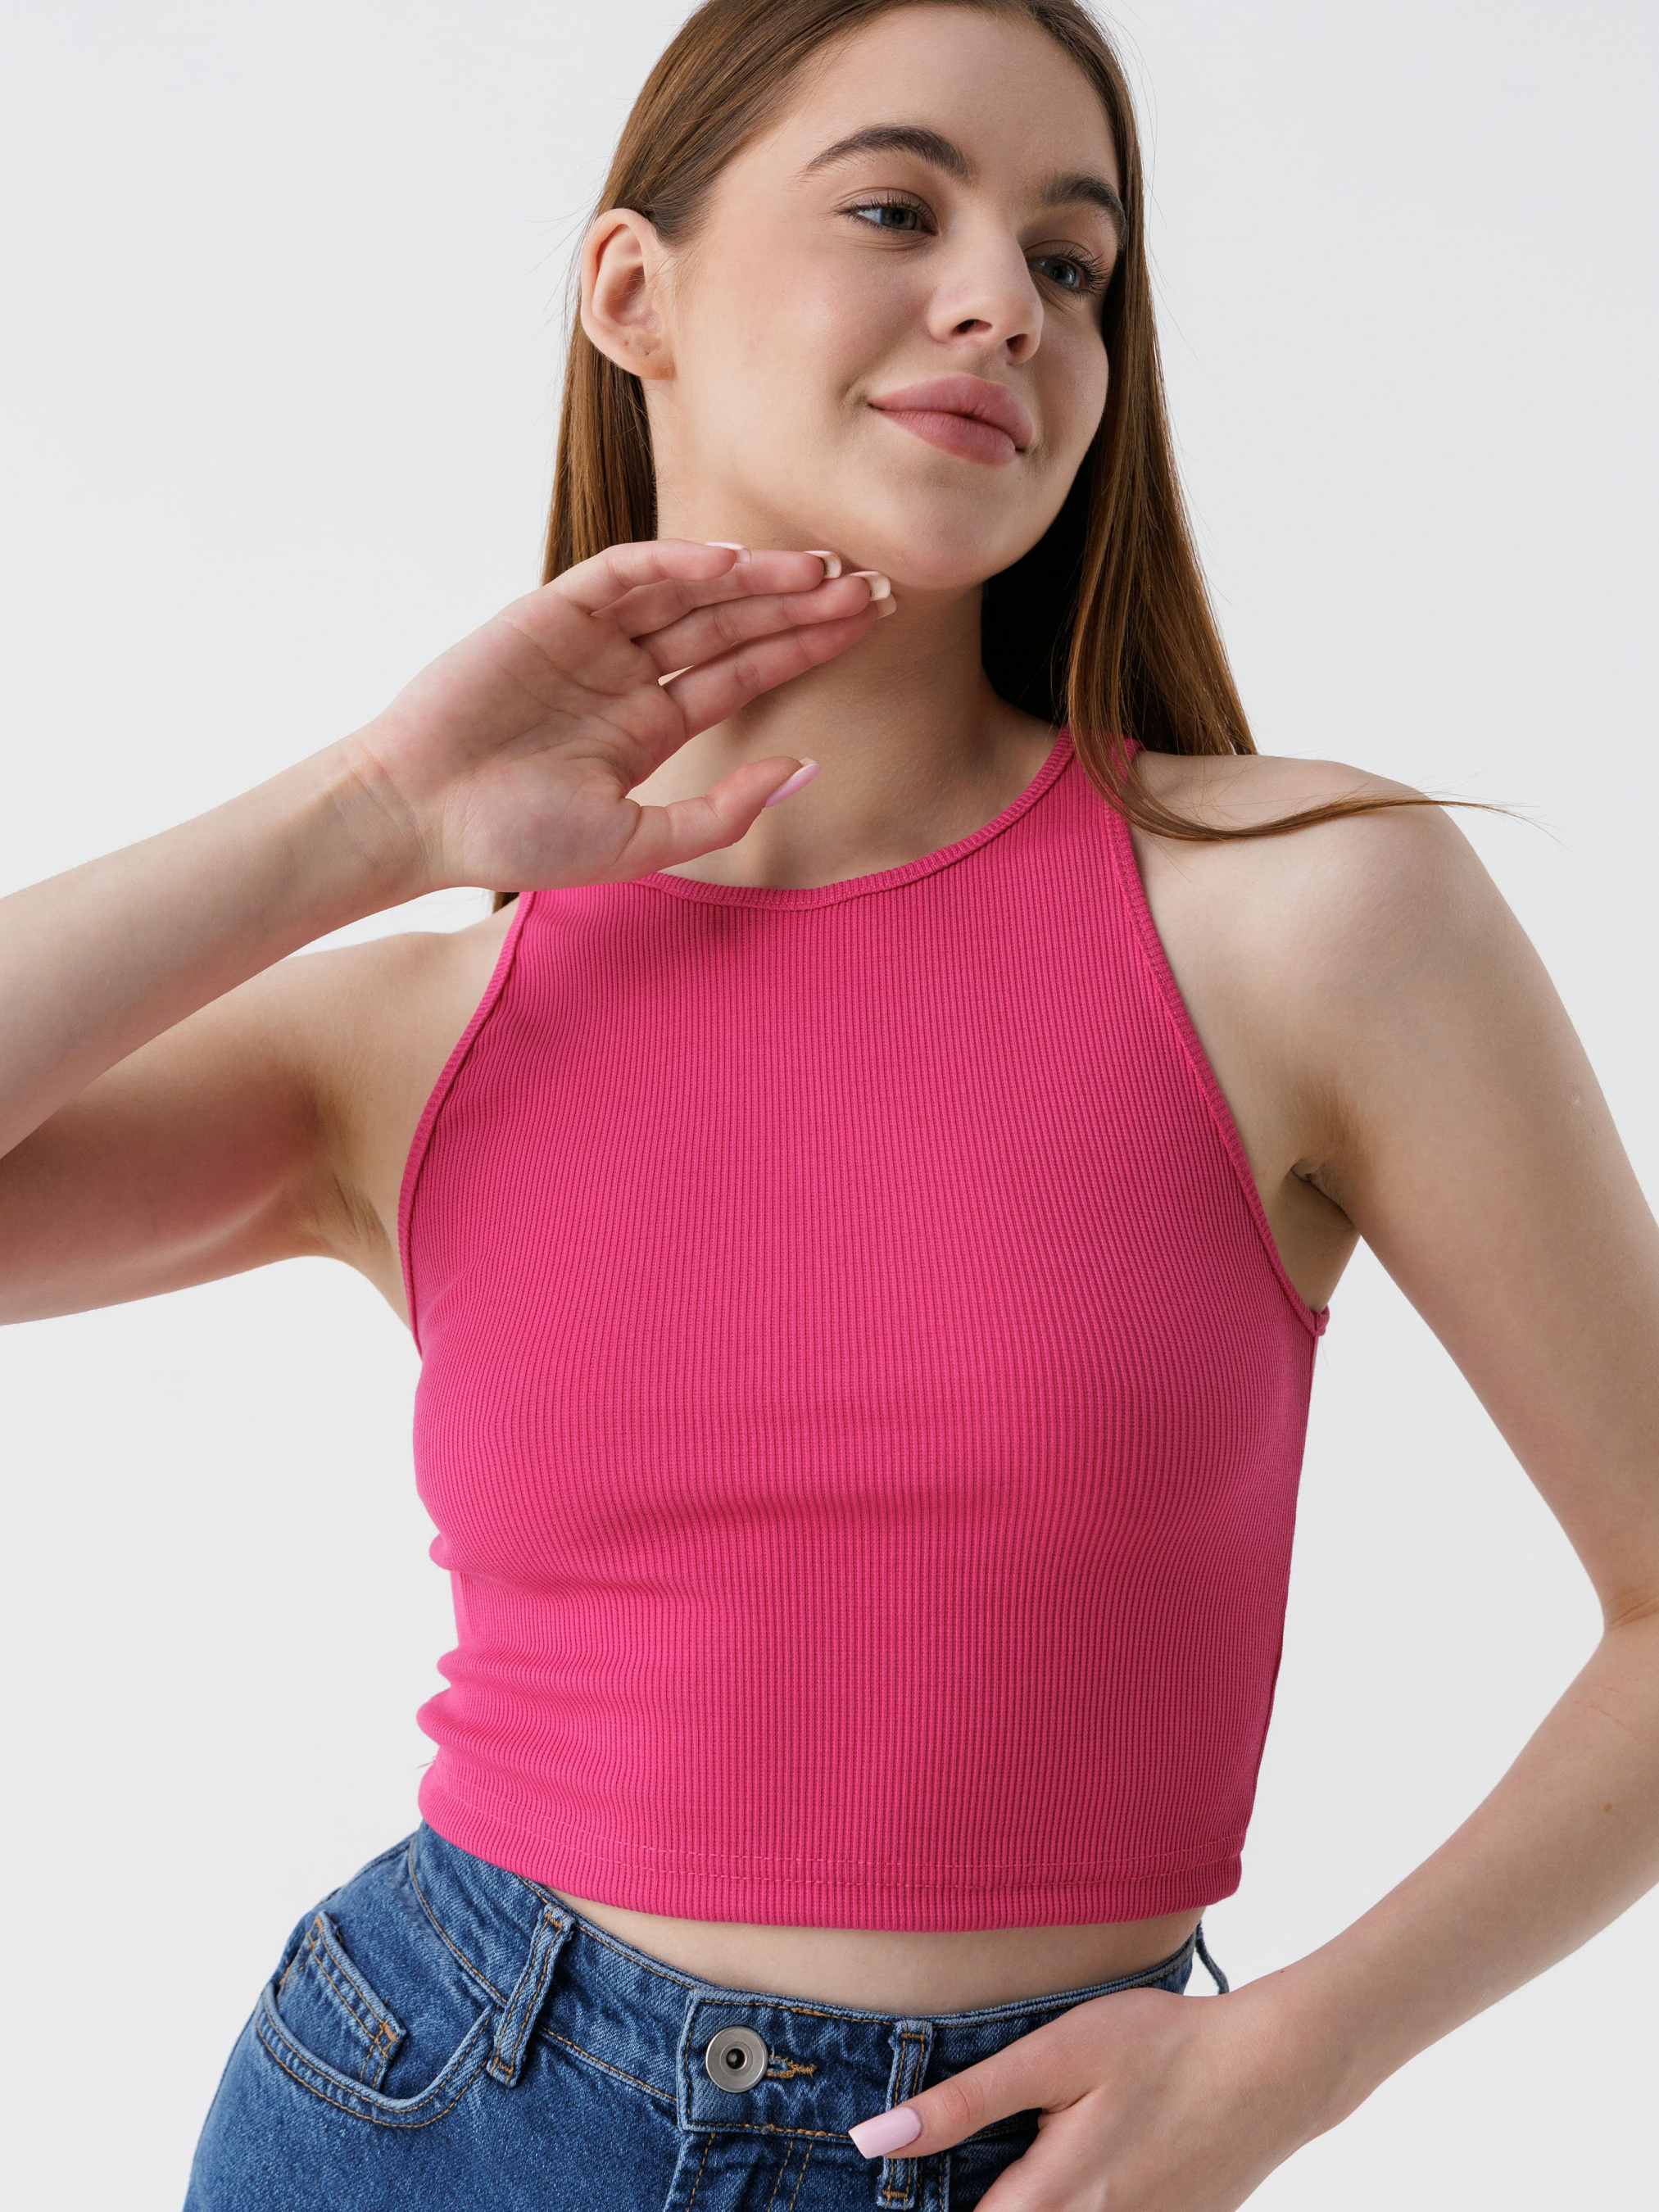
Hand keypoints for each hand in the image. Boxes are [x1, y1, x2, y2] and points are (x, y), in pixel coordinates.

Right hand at [335, 539, 891, 896]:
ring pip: (691, 593)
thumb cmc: (517, 841)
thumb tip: (808, 767)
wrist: (418, 818)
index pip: (746, 670)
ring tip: (824, 566)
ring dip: (756, 577)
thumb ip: (723, 810)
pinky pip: (623, 574)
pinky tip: (730, 562)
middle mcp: (628, 672)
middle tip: (874, 582)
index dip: (808, 643)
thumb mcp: (639, 841)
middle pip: (733, 624)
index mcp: (651, 724)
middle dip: (801, 602)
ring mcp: (591, 638)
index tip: (868, 620)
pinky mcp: (550, 611)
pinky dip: (673, 562)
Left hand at [847, 1979, 1333, 2210]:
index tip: (902, 2187)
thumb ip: (964, 2103)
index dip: (927, 2205)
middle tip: (984, 2151)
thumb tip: (873, 2142)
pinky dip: (1080, 2202)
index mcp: (1054, 2198)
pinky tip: (1087, 2164)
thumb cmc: (1161, 2046)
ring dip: (1032, 2203)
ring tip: (1039, 2154)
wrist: (1273, 2069)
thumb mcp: (1054, 2054)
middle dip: (986, 2200)